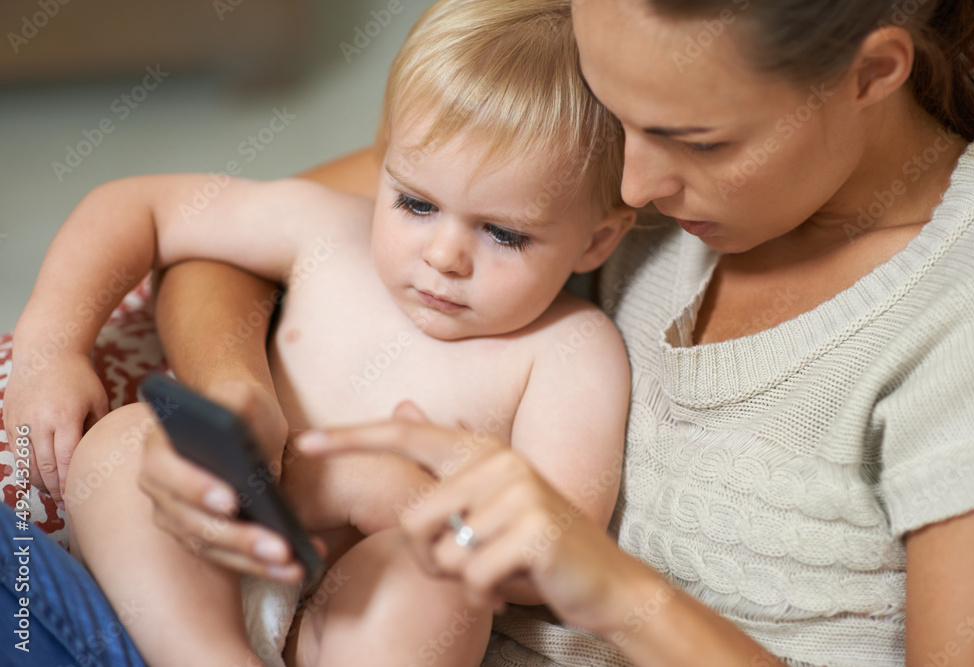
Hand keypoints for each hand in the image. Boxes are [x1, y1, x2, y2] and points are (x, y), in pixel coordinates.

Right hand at [3, 351, 108, 505]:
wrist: (45, 354)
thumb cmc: (78, 378)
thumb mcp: (97, 400)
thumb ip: (98, 429)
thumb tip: (102, 456)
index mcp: (64, 418)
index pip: (66, 460)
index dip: (71, 482)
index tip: (78, 496)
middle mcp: (39, 422)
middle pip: (45, 467)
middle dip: (56, 489)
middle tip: (67, 502)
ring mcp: (20, 422)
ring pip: (27, 464)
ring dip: (40, 482)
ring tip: (54, 493)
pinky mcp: (9, 421)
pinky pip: (17, 452)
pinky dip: (27, 467)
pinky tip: (40, 475)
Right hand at [138, 380, 315, 580]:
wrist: (245, 425)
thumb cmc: (241, 406)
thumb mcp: (241, 394)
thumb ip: (234, 401)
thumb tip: (233, 429)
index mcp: (157, 449)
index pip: (168, 472)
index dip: (196, 488)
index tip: (231, 500)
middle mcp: (159, 491)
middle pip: (193, 521)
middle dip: (239, 537)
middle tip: (281, 547)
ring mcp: (178, 520)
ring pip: (213, 548)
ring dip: (254, 561)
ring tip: (295, 564)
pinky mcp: (203, 540)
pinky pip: (230, 560)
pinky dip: (263, 567)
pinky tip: (298, 570)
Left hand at [295, 406, 656, 635]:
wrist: (604, 581)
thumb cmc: (534, 544)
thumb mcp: (488, 499)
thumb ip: (443, 462)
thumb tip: (404, 404)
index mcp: (482, 451)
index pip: (407, 434)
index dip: (353, 438)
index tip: (305, 441)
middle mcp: (498, 462)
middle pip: (412, 518)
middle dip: (429, 558)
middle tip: (470, 563)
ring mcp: (518, 494)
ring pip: (439, 552)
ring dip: (459, 579)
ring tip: (495, 571)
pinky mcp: (532, 531)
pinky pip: (470, 577)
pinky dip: (483, 596)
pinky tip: (511, 586)